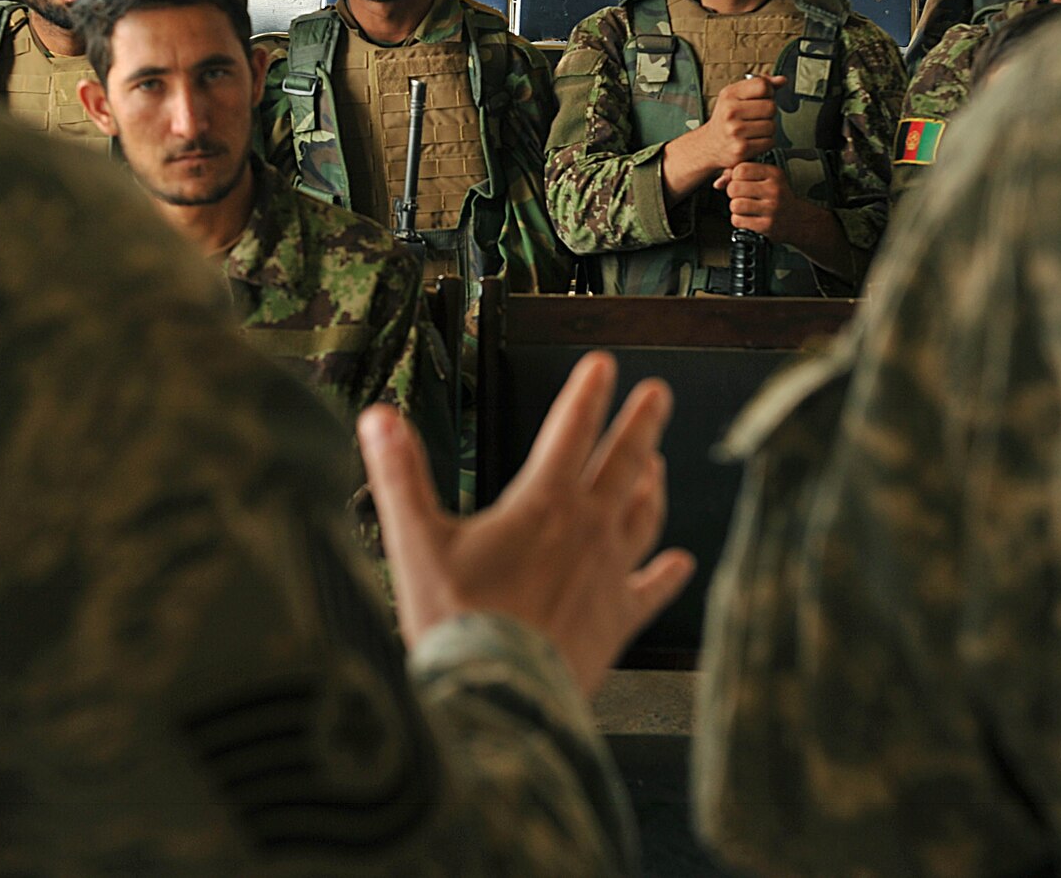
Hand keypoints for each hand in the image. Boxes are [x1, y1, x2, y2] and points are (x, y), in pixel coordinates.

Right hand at [359, 353, 695, 695]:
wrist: (499, 697)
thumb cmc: (458, 624)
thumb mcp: (414, 541)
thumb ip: (398, 474)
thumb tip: (379, 419)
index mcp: (542, 504)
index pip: (571, 430)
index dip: (588, 392)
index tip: (604, 364)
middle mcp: (586, 531)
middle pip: (624, 463)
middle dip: (641, 423)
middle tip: (657, 396)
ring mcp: (608, 575)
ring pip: (643, 516)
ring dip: (652, 485)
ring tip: (658, 464)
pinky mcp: (616, 620)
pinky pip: (651, 590)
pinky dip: (667, 573)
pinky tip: (681, 563)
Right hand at [662, 75, 782, 199]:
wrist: (709, 145)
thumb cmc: (726, 118)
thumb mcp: (736, 96)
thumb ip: (759, 85)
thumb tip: (782, 80)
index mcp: (729, 95)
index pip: (763, 86)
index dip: (768, 92)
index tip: (761, 98)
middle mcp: (730, 112)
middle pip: (771, 107)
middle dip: (769, 113)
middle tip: (757, 117)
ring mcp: (735, 131)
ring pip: (772, 126)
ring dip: (768, 129)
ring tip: (754, 129)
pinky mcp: (741, 149)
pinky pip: (770, 142)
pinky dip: (766, 142)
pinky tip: (754, 140)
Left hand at [714, 162, 798, 239]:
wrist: (796, 219)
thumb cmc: (776, 196)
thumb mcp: (764, 179)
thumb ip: (740, 175)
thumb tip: (718, 183)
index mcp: (774, 174)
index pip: (741, 169)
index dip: (735, 177)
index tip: (741, 182)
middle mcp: (775, 190)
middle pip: (734, 188)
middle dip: (733, 193)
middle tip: (741, 196)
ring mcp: (772, 209)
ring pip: (734, 205)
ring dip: (735, 208)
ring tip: (745, 208)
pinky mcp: (767, 226)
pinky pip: (738, 221)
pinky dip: (739, 220)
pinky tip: (748, 217)